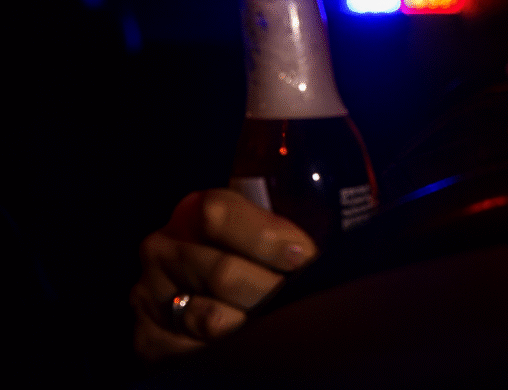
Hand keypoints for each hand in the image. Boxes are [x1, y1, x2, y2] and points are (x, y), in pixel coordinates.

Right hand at [130, 189, 316, 360]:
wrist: (190, 294)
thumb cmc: (240, 255)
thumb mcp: (256, 231)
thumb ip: (276, 233)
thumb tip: (309, 254)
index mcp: (194, 211)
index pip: (219, 214)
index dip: (267, 238)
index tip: (303, 256)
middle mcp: (163, 247)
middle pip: (222, 272)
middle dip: (269, 289)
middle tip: (291, 297)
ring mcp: (149, 291)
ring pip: (211, 316)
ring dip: (248, 321)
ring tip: (265, 318)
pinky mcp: (146, 333)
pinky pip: (192, 349)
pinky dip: (224, 345)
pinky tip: (236, 336)